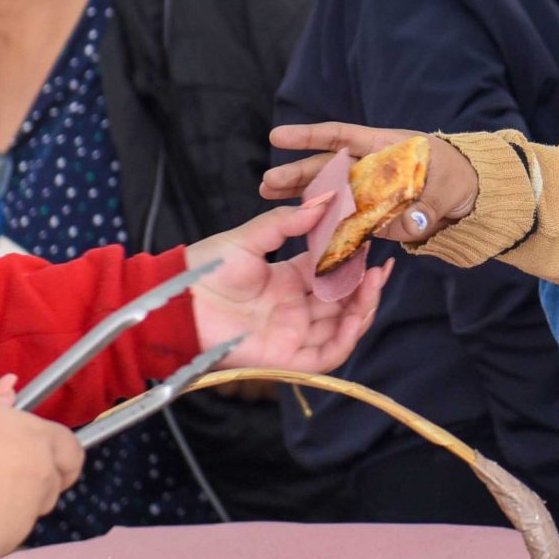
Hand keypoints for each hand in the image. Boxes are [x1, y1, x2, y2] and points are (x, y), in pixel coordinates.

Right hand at [0, 375, 83, 558]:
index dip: (57, 459)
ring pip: (23, 519)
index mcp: (37, 438)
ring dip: (3, 513)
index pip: (71, 453)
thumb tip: (11, 387)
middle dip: (30, 487)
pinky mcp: (0, 546)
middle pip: (50, 488)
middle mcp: (40, 477)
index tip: (38, 461)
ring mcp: (23, 515)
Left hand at [186, 197, 392, 375]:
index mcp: (286, 282)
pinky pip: (327, 354)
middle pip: (341, 303)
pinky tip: (358, 314)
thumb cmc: (205, 268)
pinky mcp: (287, 358)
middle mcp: (293, 310)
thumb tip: (325, 200)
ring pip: (341, 328)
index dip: (352, 262)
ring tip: (374, 282)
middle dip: (365, 287)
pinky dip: (347, 337)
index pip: (330, 274)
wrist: (177, 301)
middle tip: (381, 267)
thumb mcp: (250, 237)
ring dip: (362, 308)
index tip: (370, 244)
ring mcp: (292, 335)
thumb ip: (287, 222)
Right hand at [261, 123, 481, 247]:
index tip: (278, 136)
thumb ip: (428, 206)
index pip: (343, 136)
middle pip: (329, 167)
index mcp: (386, 146)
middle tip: (267, 183)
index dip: (310, 136)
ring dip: (302, 196)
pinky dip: (327, 222)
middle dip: (297, 173)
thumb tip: (410, 225)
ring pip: (331, 192)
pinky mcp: (376, 215)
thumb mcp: (449, 186)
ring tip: (269, 198)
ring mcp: (372, 191)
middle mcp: (373, 166)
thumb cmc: (460, 178)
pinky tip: (303, 228)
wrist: (473, 198)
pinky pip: (348, 219)